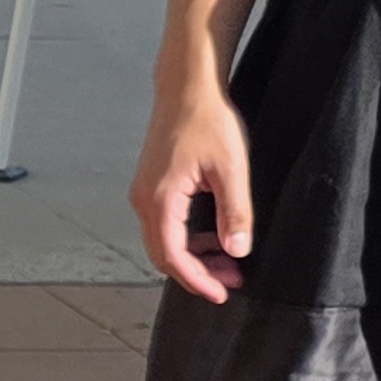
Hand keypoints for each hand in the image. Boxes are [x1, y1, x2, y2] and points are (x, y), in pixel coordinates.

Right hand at [130, 76, 253, 301]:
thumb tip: (237, 250)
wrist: (186, 88)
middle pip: (163, 255)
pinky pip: (163, 225)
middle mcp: (143, 200)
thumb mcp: (231, 168)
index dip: (197, 280)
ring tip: (227, 260)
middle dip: (197, 273)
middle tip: (231, 279)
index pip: (173, 256)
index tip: (222, 293)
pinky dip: (186, 239)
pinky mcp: (151, 187)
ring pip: (162, 242)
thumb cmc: (207, 120)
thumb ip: (235, 213)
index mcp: (160, 199)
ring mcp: (144, 193)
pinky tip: (212, 236)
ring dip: (192, 257)